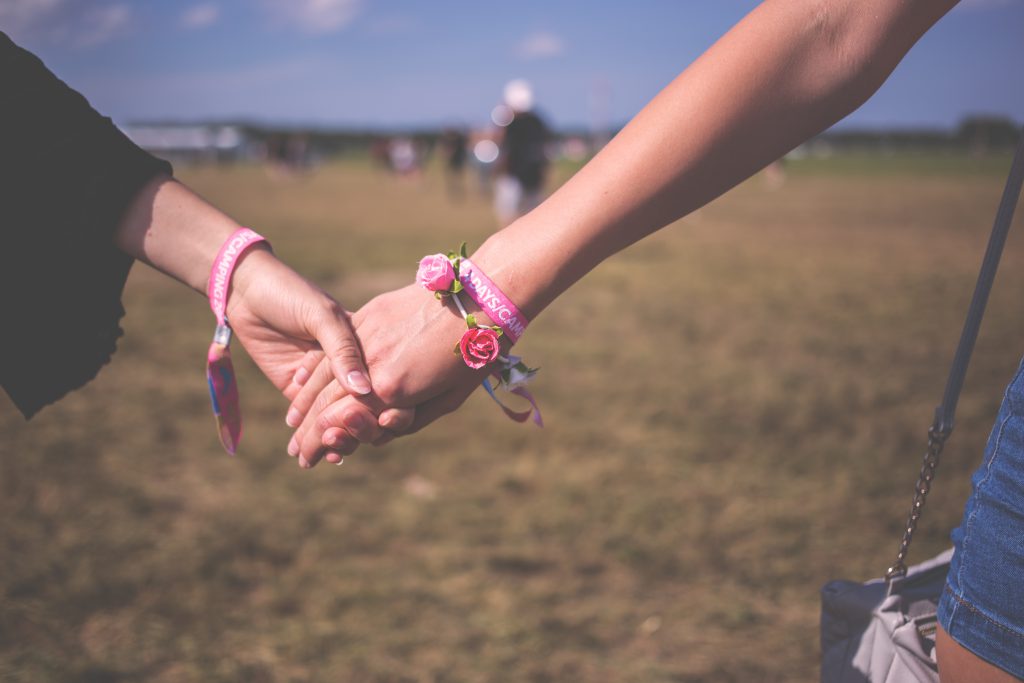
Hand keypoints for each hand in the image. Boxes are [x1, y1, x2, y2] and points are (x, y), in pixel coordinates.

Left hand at [223, 247, 385, 462]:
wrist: (245, 290)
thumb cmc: (290, 293)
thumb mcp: (321, 317)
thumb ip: (342, 351)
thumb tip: (364, 389)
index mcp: (362, 344)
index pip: (380, 380)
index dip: (385, 403)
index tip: (387, 423)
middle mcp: (345, 365)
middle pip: (360, 403)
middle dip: (360, 427)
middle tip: (358, 442)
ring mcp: (320, 379)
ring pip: (336, 416)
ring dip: (339, 437)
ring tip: (337, 453)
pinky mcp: (295, 389)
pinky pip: (310, 418)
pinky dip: (319, 437)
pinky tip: (325, 452)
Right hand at [286, 284, 495, 466]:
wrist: (481, 298)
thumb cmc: (473, 355)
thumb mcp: (446, 400)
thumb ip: (407, 419)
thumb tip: (377, 428)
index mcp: (391, 390)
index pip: (342, 424)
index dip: (321, 444)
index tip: (309, 460)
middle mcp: (371, 365)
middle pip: (326, 404)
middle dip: (308, 433)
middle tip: (297, 454)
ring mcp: (367, 336)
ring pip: (323, 374)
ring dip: (305, 403)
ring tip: (293, 426)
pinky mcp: (369, 314)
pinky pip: (335, 346)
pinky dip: (316, 368)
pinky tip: (302, 382)